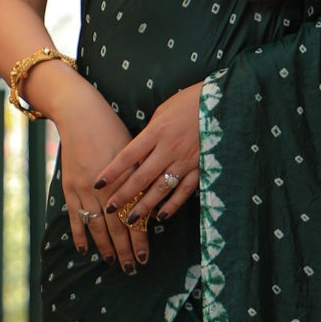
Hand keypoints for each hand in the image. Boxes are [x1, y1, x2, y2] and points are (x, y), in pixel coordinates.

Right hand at [53, 91, 149, 272]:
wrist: (80, 114)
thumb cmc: (113, 129)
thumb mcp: (133, 151)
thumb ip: (141, 177)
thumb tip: (153, 202)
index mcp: (124, 180)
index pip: (133, 218)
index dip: (139, 239)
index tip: (145, 256)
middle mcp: (105, 189)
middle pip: (116, 227)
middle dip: (125, 249)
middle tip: (131, 268)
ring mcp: (84, 189)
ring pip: (96, 225)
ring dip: (105, 247)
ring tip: (112, 263)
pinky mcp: (70, 186)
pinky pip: (75, 216)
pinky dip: (79, 234)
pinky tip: (84, 250)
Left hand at [93, 82, 202, 232]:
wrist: (222, 102)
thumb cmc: (189, 102)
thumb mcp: (163, 111)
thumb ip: (149, 134)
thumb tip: (137, 154)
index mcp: (157, 131)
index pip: (128, 156)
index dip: (112, 171)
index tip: (98, 184)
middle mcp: (169, 148)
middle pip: (142, 177)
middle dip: (124, 195)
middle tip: (109, 209)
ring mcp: (186, 161)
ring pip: (161, 188)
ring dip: (145, 206)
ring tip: (131, 219)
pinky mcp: (201, 168)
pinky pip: (184, 190)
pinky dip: (173, 205)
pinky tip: (161, 215)